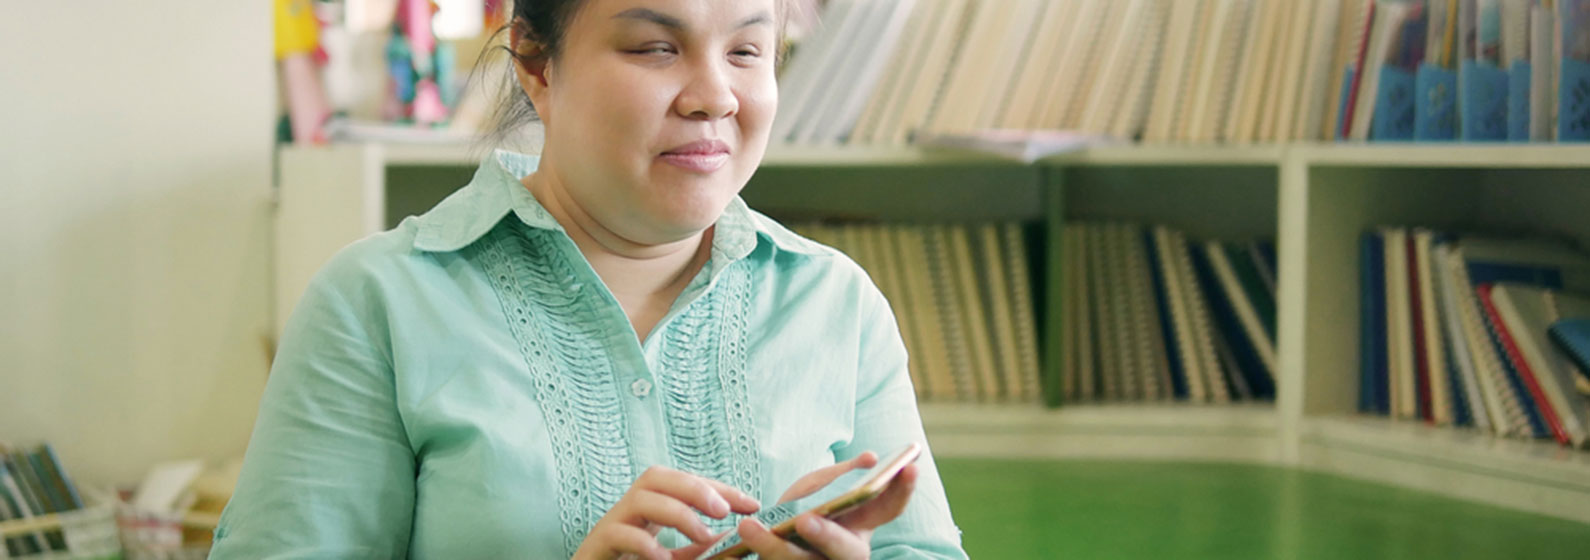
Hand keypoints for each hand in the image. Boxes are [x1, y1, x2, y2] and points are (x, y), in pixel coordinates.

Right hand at [572, 465, 761, 559]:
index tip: (752, 504)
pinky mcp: (595, 549)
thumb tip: (732, 535)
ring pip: (638, 498)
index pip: (683, 484)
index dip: (719, 488)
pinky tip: (664, 558)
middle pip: (656, 476)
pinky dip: (644, 543)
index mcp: (648, 513)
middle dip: (694, 487)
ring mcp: (608, 529)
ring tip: (703, 534)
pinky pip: (617, 534)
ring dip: (676, 511)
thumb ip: (698, 549)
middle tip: (723, 510)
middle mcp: (627, 513)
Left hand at [735, 454, 920, 558]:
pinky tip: (740, 537)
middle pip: (847, 553)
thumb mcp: (819, 486)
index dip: (903, 490)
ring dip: (776, 548)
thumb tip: (871, 458)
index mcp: (861, 525)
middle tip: (805, 520)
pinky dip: (759, 552)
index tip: (909, 467)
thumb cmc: (802, 508)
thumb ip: (842, 474)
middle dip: (828, 537)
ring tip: (749, 528)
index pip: (890, 508)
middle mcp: (846, 553)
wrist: (766, 537)